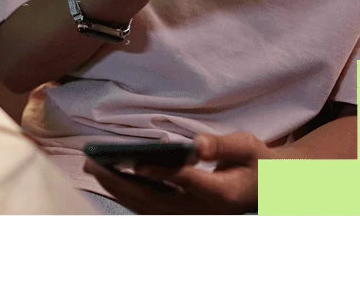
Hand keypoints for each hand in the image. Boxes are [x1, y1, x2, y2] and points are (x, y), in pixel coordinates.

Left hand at [83, 133, 273, 214]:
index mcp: (223, 194)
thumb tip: (196, 145)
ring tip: (93, 167)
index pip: (184, 182)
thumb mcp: (248, 147)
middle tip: (93, 163)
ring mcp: (191, 215)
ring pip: (148, 207)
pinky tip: (110, 177)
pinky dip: (127, 193)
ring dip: (118, 189)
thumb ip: (222, 146)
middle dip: (120, 183)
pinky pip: (150, 207)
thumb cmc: (258, 162)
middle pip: (155, 201)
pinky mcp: (183, 213)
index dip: (159, 172)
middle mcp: (203, 210)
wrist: (267, 188)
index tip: (134, 161)